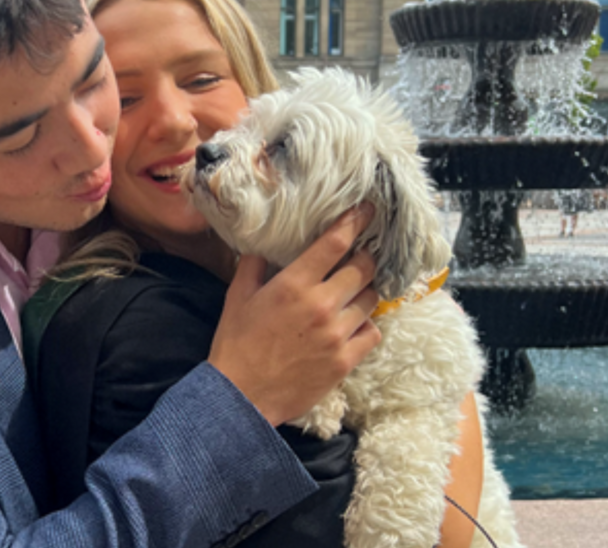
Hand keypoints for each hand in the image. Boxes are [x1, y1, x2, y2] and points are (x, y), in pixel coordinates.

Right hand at [208, 204, 380, 426]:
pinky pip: (372, 333)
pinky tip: (353, 324)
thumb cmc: (235, 344)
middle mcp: (321, 305)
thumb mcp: (236, 298)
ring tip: (355, 292)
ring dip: (365, 292)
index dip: (355, 222)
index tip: (366, 210)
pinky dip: (365, 325)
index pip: (335, 243)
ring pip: (371, 300)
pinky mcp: (345, 361)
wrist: (241, 397)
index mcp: (293, 284)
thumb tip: (263, 246)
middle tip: (362, 255)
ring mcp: (337, 334)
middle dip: (366, 257)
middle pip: (363, 268)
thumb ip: (253, 266)